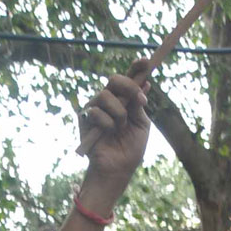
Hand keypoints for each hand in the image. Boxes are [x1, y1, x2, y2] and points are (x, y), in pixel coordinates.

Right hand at [77, 67, 150, 191]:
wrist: (117, 168)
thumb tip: (144, 84)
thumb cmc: (130, 148)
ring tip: (120, 128)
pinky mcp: (85, 117)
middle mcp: (109, 100)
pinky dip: (107, 124)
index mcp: (124, 100)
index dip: (136, 68)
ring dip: (119, 114)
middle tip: (139, 101)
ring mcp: (96, 106)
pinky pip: (96, 112)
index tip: (145, 61)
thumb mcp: (141, 125)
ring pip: (106, 96)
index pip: (128, 79)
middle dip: (129, 87)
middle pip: (115, 80)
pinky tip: (107, 134)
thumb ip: (139, 104)